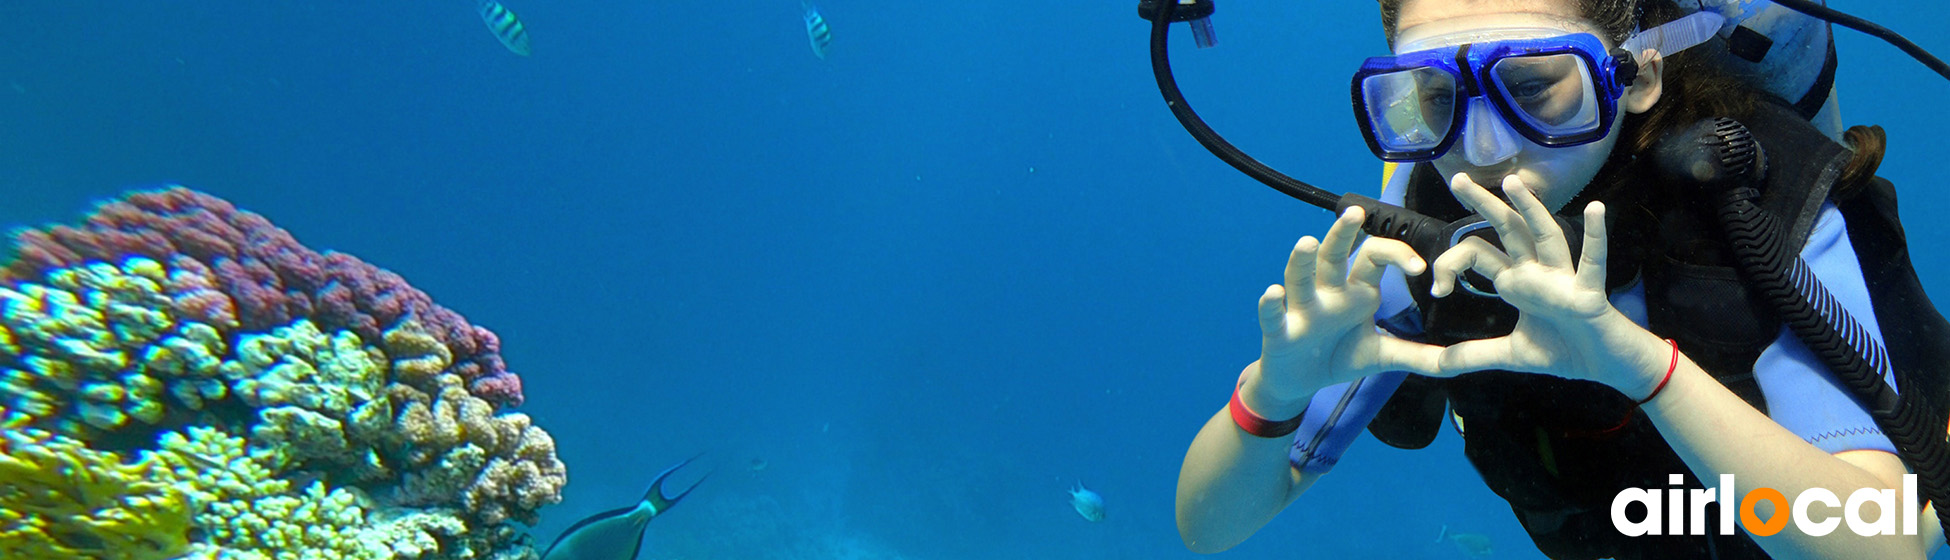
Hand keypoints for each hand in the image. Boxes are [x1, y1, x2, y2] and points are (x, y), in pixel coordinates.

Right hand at [1255, 206, 1444, 401]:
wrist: (1299, 382)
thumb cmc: (1339, 356)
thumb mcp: (1383, 356)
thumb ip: (1419, 356)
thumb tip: (1459, 361)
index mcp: (1356, 290)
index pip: (1375, 256)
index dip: (1397, 255)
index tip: (1419, 268)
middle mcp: (1328, 292)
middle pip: (1335, 255)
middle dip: (1343, 233)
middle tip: (1356, 212)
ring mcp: (1302, 309)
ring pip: (1300, 277)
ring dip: (1302, 261)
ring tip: (1307, 243)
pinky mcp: (1279, 331)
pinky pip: (1273, 315)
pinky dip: (1271, 304)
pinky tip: (1273, 293)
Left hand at [1428, 174, 1667, 395]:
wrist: (1605, 366)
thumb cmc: (1564, 351)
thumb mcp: (1509, 355)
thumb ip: (1471, 356)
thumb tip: (1435, 365)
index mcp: (1516, 281)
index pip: (1477, 255)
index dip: (1450, 264)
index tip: (1436, 290)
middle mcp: (1536, 273)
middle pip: (1507, 230)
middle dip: (1483, 204)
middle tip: (1458, 178)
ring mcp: (1563, 280)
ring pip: (1545, 237)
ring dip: (1530, 210)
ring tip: (1513, 182)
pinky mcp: (1588, 294)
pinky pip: (1592, 262)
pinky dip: (1595, 236)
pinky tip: (1595, 209)